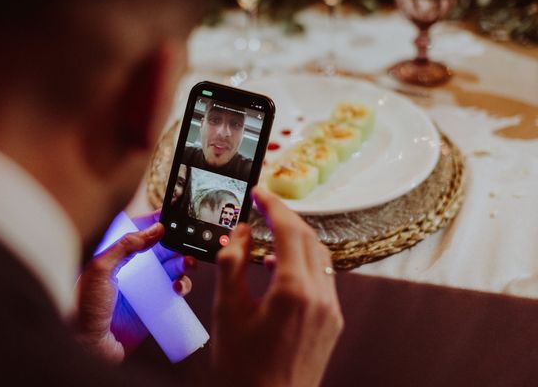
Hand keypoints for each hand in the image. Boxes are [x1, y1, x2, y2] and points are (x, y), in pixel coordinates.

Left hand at [75, 212, 196, 362]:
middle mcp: (132, 269)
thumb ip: (125, 246)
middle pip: (161, 248)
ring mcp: (145, 288)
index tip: (173, 215)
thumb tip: (154, 229)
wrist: (86, 348)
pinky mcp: (155, 306)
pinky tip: (178, 288)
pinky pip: (174, 292)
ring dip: (184, 262)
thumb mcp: (100, 269)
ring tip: (188, 264)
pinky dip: (182, 286)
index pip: (140, 231)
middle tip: (187, 241)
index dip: (157, 222)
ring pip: (172, 268)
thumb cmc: (83, 308)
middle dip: (177, 243)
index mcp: (116, 255)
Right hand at [212, 187, 343, 386]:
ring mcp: (331, 310)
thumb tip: (241, 233)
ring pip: (319, 256)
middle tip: (261, 207)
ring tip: (269, 234)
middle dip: (285, 218)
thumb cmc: (243, 367)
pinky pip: (322, 278)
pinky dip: (303, 262)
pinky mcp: (333, 322)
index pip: (289, 230)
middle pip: (308, 238)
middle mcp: (320, 296)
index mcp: (294, 291)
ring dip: (296, 238)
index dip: (273, 205)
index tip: (258, 193)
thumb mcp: (227, 311)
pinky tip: (279, 268)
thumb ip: (232, 264)